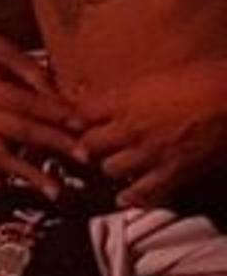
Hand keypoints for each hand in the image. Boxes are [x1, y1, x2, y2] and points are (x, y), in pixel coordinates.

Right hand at [0, 13, 82, 197]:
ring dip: (26, 173)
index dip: (52, 112)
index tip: (81, 122)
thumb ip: (28, 70)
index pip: (20, 102)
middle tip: (84, 155)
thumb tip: (59, 95)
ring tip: (53, 190)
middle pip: (15, 130)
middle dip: (52, 143)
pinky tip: (2, 186)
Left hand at [74, 58, 226, 208]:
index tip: (76, 123)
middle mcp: (129, 128)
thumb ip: (127, 93)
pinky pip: (143, 193)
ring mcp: (150, 153)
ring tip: (114, 167)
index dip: (75, 120)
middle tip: (92, 149)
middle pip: (88, 146)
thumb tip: (109, 98)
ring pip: (110, 169)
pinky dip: (133, 197)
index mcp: (123, 101)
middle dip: (87, 147)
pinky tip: (127, 197)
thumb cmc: (201, 78)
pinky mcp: (173, 172)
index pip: (79, 114)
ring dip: (111, 168)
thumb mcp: (154, 77)